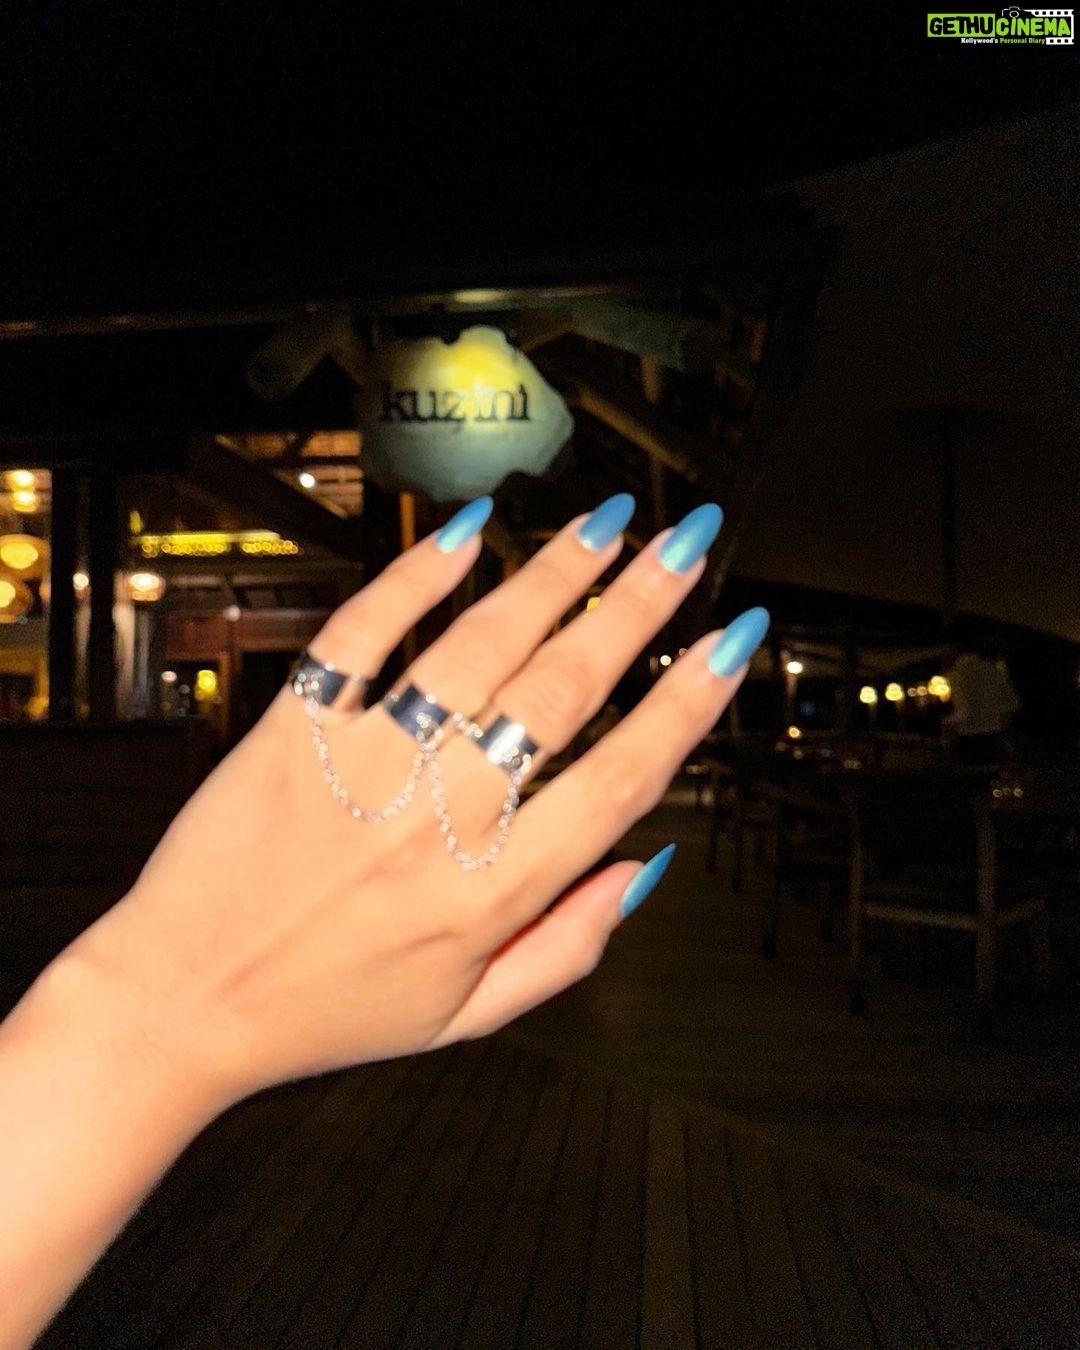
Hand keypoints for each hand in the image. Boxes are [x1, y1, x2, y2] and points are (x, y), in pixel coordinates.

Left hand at [65, 497, 767, 1107]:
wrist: (179, 1003)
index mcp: (493, 893)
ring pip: (478, 647)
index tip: (729, 643)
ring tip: (606, 523)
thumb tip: (647, 869)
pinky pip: (362, 634)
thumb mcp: (467, 1016)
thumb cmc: (328, 1011)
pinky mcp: (294, 730)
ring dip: (550, 576)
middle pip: (563, 691)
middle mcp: (439, 819)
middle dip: (638, 608)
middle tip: (686, 546)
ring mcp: (364, 765)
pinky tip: (467, 535)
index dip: (687, 704)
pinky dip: (416, 578)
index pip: (620, 779)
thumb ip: (569, 947)